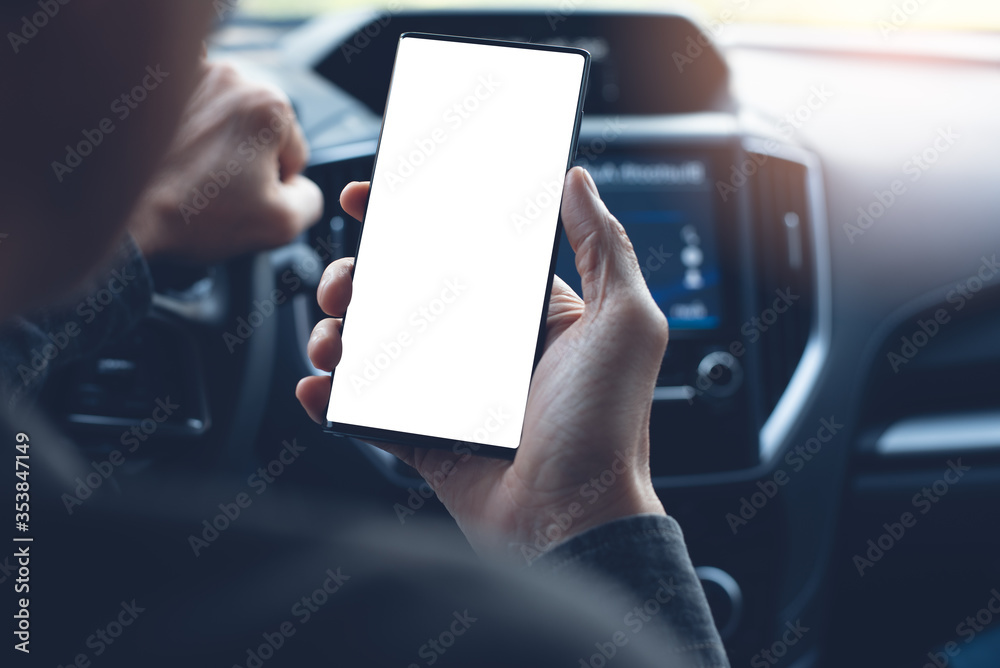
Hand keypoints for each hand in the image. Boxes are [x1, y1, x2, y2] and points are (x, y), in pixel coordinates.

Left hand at [127, 60, 322, 262]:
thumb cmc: (191, 216)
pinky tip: (172, 162)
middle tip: (216, 194)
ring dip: (215, 150)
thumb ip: (310, 201)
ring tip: (190, 180)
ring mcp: (188, 77)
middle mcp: (230, 80)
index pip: (295, 154)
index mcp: (268, 107)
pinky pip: (188, 116)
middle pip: (258, 132)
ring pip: (223, 123)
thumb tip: (300, 188)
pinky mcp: (154, 87)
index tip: (244, 201)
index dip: (275, 187)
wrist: (117, 214)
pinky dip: (185, 138)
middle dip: (245, 164)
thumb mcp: (280, 225)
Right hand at [297, 167, 667, 560]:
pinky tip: (319, 387)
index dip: (417, 224)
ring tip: (333, 337)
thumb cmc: (609, 428)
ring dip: (341, 334)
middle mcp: (488, 351)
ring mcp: (452, 395)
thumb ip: (603, 246)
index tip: (376, 201)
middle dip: (363, 279)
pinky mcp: (426, 439)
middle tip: (346, 283)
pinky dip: (334, 399)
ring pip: (379, 349)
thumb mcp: (624, 323)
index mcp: (531, 316)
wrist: (575, 524)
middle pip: (407, 296)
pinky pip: (368, 412)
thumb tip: (580, 181)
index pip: (464, 254)